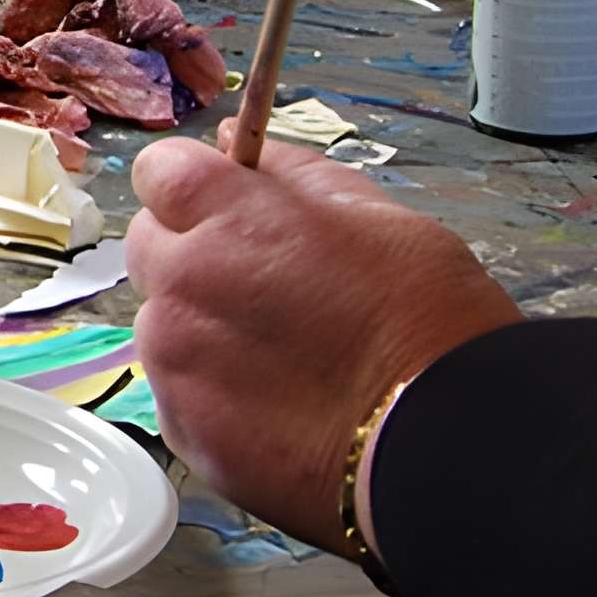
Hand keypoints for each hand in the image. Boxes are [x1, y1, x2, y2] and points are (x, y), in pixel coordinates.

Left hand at [125, 137, 519, 551]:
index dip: (193, 187)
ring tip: (285, 358)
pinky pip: (180, 393)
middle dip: (190, 254)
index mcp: (223, 216)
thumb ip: (295, 177)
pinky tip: (279, 407)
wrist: (447, 445)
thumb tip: (240, 150)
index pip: (158, 170)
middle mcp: (180, 282)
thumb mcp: (380, 219)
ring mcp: (174, 361)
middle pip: (149, 246)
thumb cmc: (428, 322)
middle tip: (265, 286)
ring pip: (162, 324)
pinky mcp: (182, 429)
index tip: (226, 207)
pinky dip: (213, 395)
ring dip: (201, 330)